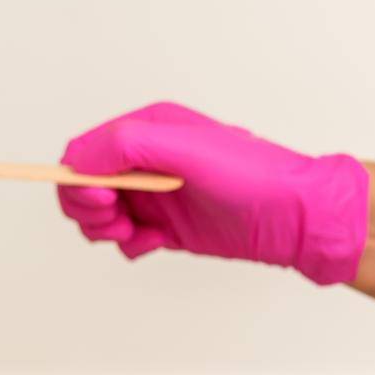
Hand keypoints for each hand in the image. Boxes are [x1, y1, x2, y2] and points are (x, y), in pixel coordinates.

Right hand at [57, 102, 368, 284]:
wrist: (295, 217)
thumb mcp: (186, 150)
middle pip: (84, 186)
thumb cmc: (251, 175)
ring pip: (100, 216)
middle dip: (89, 208)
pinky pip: (127, 239)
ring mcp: (155, 195)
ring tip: (137, 232)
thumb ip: (128, 146)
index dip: (79, 178)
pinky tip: (159, 243)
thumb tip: (79, 162)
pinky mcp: (167, 226)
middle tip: (117, 221)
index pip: (85, 150)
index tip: (102, 199)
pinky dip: (132, 245)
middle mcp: (146, 160)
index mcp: (147, 129)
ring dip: (107, 229)